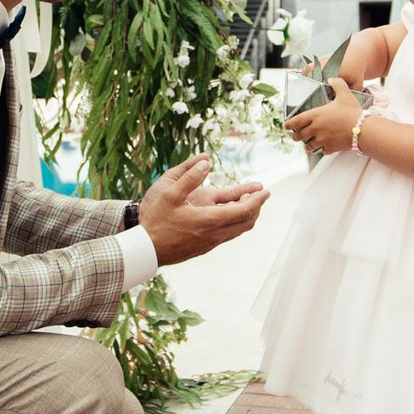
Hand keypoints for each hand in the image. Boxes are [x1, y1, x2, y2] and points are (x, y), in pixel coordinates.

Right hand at [138, 155, 268, 264]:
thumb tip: (206, 162)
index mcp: (210, 220)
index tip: (266, 191)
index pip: (244, 210)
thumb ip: (189, 178)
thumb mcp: (170, 195)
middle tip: (260, 195)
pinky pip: (228, 235)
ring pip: (239, 230)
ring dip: (247, 216)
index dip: (257, 200)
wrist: (147, 251)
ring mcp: (211, 243)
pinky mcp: (206, 248)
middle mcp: (215, 234)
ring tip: (248, 203)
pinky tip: (229, 215)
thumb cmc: (157, 222)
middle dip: (257, 208)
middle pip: (247, 222)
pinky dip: (236, 223)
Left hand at [286, 79, 362, 155]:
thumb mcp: (345, 94)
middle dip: (296, 136)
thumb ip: (337, 84)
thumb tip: (332, 79)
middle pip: (299, 135)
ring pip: (309, 145)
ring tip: (307, 144)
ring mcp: (322, 140)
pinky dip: (321, 149)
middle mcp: (316, 129)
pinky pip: (322, 151)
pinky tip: (323, 147)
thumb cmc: (352, 112)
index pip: (296, 121)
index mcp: (315, 115)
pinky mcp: (330, 148)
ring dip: (307, 145)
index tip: (286, 126)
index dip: (289, 124)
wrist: (362, 129)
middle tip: (296, 136)